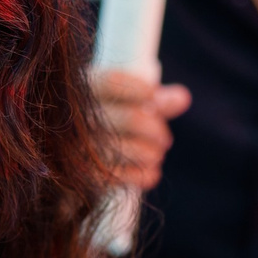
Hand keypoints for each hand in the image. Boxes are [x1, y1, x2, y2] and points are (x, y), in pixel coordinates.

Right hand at [91, 67, 191, 190]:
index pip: (112, 82)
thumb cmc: (108, 119)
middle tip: (165, 139)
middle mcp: (79, 118)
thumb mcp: (128, 102)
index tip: (153, 95)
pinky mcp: (88, 175)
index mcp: (86, 91)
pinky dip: (147, 173)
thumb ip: (154, 99)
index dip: (140, 89)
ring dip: (154, 153)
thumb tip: (184, 98)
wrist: (74, 159)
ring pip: (136, 150)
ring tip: (156, 153)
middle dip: (157, 130)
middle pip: (133, 119)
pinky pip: (129, 175)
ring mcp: (81, 148)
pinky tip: (151, 170)